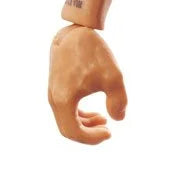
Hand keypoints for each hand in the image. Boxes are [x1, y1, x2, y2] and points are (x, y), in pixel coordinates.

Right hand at [48, 25, 127, 144]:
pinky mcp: (57, 87)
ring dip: (84, 125)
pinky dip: (79, 116)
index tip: (110, 132)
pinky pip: (65, 110)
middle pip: (67, 129)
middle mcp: (54, 99)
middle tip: (108, 131)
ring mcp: (53, 93)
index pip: (72, 132)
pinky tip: (96, 114)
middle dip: (88, 134)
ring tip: (104, 121)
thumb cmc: (95, 54)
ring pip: (65, 120)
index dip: (91, 139)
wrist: (76, 33)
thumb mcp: (113, 77)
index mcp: (63, 100)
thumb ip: (118, 101)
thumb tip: (118, 119)